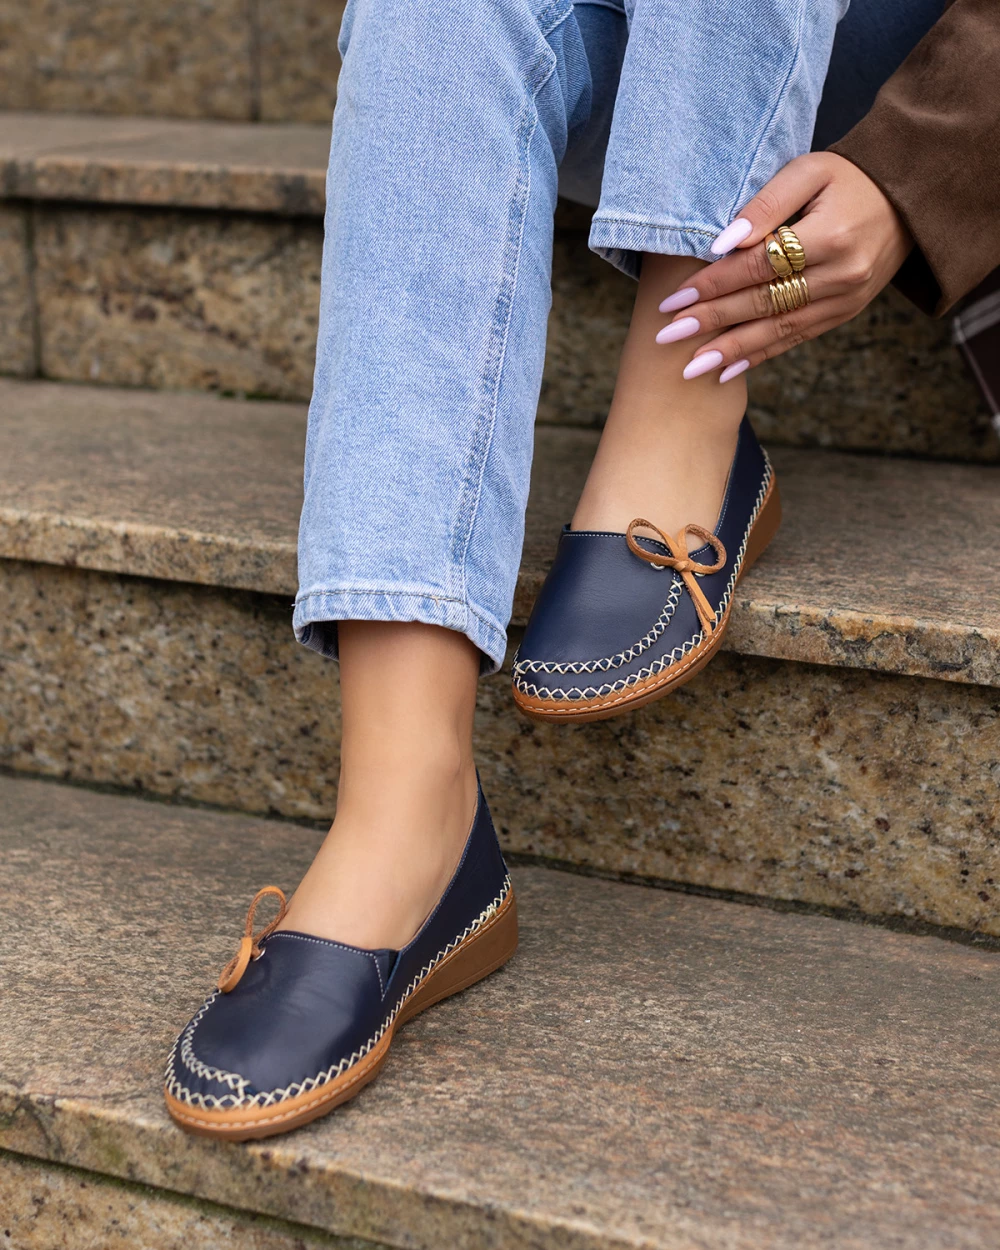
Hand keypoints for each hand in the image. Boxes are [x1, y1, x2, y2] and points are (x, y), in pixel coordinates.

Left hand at [656, 152, 913, 380]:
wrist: (908, 200)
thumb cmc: (850, 177)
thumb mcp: (810, 170)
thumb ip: (766, 203)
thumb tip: (721, 244)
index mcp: (830, 237)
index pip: (758, 266)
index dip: (714, 284)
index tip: (674, 299)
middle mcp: (840, 276)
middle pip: (763, 303)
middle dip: (711, 322)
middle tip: (667, 337)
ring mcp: (844, 301)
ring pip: (778, 331)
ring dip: (731, 351)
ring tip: (691, 367)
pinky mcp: (844, 314)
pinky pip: (796, 339)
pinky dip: (760, 356)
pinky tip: (728, 370)